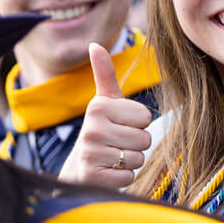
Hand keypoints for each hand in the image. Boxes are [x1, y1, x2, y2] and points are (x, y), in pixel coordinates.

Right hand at [58, 43, 152, 188]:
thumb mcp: (103, 103)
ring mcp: (90, 154)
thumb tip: (95, 44)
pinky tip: (107, 173)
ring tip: (112, 158)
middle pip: (144, 139)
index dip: (137, 125)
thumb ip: (104, 74)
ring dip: (130, 162)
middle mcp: (91, 128)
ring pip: (138, 159)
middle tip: (115, 144)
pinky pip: (129, 177)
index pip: (145, 117)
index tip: (118, 126)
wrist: (78, 169)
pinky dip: (123, 178)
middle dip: (135, 145)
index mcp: (97, 106)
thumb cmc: (100, 131)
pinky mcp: (93, 177)